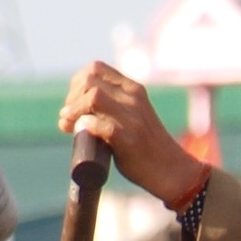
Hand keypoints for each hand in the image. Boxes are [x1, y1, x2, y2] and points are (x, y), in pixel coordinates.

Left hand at [61, 61, 207, 207]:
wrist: (172, 171)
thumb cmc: (146, 148)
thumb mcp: (133, 117)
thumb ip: (110, 109)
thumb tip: (69, 116)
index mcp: (133, 89)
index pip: (96, 68)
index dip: (77, 82)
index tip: (73, 102)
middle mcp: (133, 98)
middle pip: (90, 80)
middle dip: (72, 97)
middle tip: (68, 116)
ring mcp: (133, 117)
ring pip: (93, 97)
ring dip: (74, 110)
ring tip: (68, 124)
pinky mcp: (129, 139)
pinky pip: (100, 124)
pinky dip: (86, 127)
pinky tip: (81, 134)